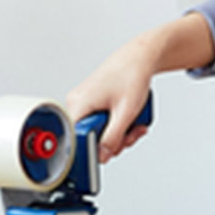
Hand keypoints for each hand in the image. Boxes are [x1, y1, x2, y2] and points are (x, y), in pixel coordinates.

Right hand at [64, 13, 214, 161]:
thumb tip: (102, 156)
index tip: (108, 151)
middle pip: (89, 137)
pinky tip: (129, 118)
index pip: (75, 139)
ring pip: (98, 131)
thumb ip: (113, 138)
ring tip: (134, 123)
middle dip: (114, 140)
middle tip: (130, 133)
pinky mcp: (92, 103)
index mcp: (78, 104)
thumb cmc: (131, 76)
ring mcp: (84, 103)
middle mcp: (76, 103)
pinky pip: (102, 123)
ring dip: (119, 133)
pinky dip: (117, 124)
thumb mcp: (125, 113)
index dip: (92, 149)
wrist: (139, 57)